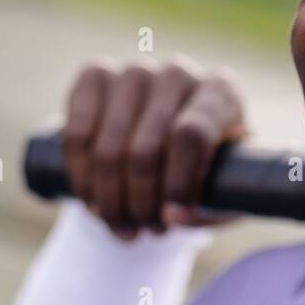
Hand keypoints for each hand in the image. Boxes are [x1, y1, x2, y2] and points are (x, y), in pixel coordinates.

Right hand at [60, 57, 245, 238]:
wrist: (172, 141)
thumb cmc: (209, 166)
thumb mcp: (228, 185)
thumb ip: (212, 199)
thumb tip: (173, 216)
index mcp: (221, 93)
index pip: (190, 135)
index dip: (178, 184)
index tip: (174, 222)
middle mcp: (178, 74)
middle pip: (145, 149)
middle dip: (141, 204)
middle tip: (147, 232)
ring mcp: (135, 71)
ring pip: (108, 148)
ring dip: (110, 200)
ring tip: (123, 227)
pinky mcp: (95, 75)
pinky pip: (76, 135)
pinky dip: (81, 177)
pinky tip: (93, 201)